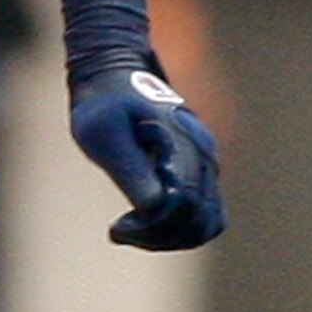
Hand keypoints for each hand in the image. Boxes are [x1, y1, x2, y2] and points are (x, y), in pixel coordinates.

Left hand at [68, 64, 224, 249]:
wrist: (116, 73)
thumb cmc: (104, 102)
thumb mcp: (103, 133)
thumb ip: (129, 169)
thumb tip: (153, 208)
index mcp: (183, 145)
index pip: (184, 206)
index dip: (152, 227)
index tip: (117, 227)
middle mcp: (203, 156)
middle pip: (201, 221)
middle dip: (159, 237)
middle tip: (120, 232)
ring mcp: (206, 164)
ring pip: (207, 222)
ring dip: (170, 238)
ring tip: (130, 232)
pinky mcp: (199, 171)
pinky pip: (204, 214)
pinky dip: (178, 229)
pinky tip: (143, 224)